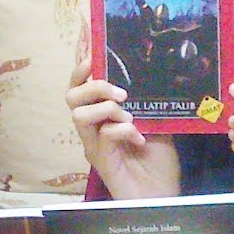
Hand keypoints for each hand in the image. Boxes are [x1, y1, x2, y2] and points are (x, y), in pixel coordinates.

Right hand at [66, 60, 179, 197]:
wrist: (163, 194)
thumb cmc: (158, 162)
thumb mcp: (157, 123)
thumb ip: (148, 102)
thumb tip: (152, 73)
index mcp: (103, 115)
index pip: (84, 84)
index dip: (81, 62)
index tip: (90, 39)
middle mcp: (93, 128)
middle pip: (71, 95)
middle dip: (93, 84)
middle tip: (120, 92)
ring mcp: (94, 144)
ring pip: (78, 114)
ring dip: (105, 108)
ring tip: (128, 114)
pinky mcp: (101, 161)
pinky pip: (103, 135)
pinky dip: (123, 130)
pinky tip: (139, 136)